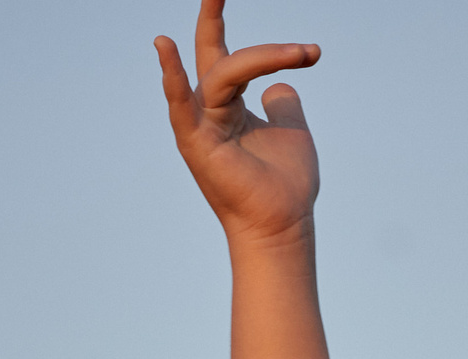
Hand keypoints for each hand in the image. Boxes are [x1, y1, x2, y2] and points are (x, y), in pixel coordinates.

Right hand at [155, 1, 321, 245]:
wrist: (283, 226)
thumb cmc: (285, 186)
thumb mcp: (292, 129)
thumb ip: (283, 101)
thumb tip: (281, 81)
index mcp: (228, 106)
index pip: (225, 55)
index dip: (226, 24)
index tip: (241, 2)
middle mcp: (209, 111)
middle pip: (212, 52)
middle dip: (213, 15)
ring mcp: (200, 126)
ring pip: (223, 74)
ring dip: (265, 58)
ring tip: (303, 54)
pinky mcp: (196, 143)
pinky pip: (181, 104)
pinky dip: (171, 76)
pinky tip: (164, 45)